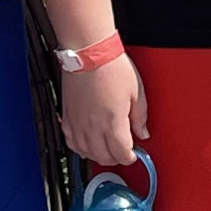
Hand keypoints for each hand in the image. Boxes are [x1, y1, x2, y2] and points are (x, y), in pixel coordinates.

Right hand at [60, 52, 150, 168]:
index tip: (134, 153)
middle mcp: (93, 127)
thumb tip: (143, 132)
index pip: (122, 154)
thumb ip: (140, 117)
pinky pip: (71, 142)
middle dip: (116, 157)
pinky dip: (80, 147)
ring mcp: (78, 124)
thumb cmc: (112, 67)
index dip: (130, 157)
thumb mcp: (136, 92)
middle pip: (104, 158)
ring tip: (107, 148)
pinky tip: (87, 143)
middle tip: (122, 150)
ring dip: (98, 155)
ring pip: (86, 153)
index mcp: (113, 123)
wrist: (89, 52)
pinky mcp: (67, 117)